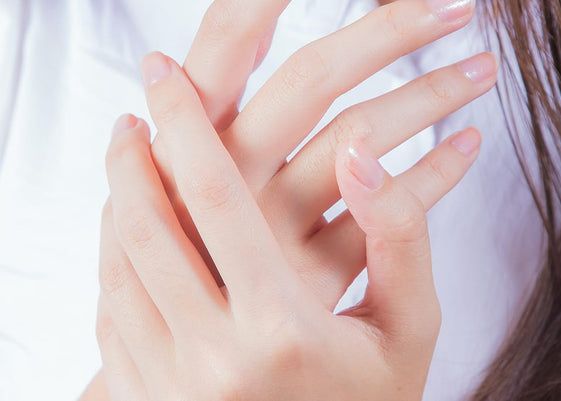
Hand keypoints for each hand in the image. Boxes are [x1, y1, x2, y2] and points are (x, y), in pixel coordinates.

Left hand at [96, 72, 481, 398]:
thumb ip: (399, 236)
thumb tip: (362, 155)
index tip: (163, 76)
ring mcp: (169, 385)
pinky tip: (130, 236)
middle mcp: (212, 357)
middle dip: (132, 157)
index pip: (215, 198)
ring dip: (118, 204)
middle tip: (134, 112)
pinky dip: (113, 260)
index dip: (185, 125)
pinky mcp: (148, 399)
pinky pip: (110, 314)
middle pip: (146, 227)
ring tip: (130, 165)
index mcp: (280, 330)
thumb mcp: (412, 328)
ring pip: (116, 267)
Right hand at [150, 0, 492, 304]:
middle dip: (387, 30)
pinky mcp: (311, 275)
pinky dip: (437, 173)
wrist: (186, 335)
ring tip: (480, 71)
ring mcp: (271, 228)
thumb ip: (200, 117)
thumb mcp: (172, 172)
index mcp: (190, 136)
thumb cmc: (184, 240)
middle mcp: (227, 174)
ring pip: (361, 141)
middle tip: (454, 8)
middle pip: (311, 79)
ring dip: (430, 96)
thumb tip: (224, 43)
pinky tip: (467, 147)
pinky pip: (388, 215)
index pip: (228, 38)